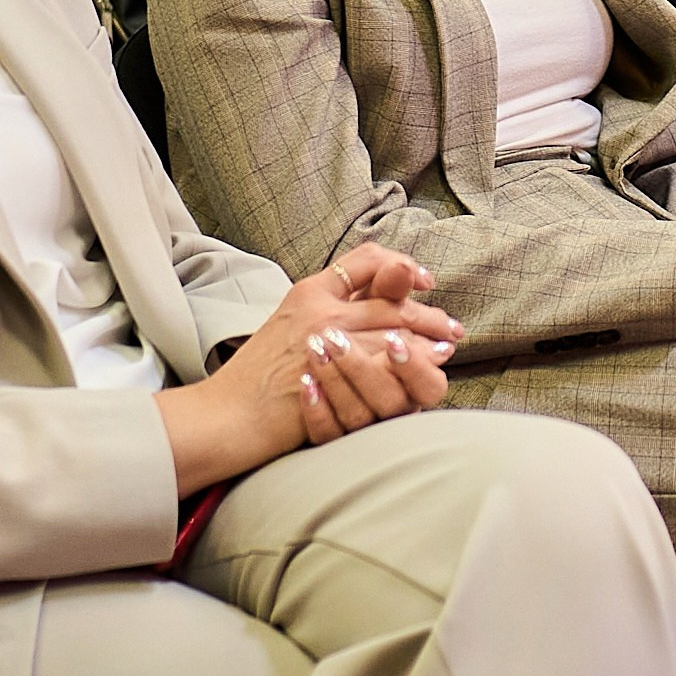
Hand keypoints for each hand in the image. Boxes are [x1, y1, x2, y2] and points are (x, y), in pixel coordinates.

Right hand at [154, 245, 461, 495]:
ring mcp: (323, 339)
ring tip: (446, 345)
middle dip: (426, 311)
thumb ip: (325, 314)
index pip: (365, 259)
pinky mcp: (328, 371)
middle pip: (388, 297)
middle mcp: (318, 308)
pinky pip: (380, 360)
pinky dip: (409, 362)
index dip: (400, 265)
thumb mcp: (287, 329)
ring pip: (391, 327)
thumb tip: (371, 313)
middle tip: (451, 326)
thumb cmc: (253, 382)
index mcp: (307, 291)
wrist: (224, 416)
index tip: (422, 280)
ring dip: (426, 336)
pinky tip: (428, 368)